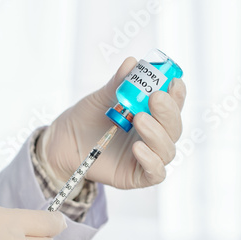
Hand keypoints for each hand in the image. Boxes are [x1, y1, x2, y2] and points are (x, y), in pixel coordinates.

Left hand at [38, 57, 186, 188]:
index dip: (177, 94)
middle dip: (168, 112)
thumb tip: (131, 63)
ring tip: (138, 119)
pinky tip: (137, 147)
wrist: (63, 142)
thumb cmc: (85, 119)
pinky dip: (151, 160)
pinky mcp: (138, 176)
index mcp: (151, 115)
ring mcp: (148, 157)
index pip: (173, 105)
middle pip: (174, 127)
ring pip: (167, 149)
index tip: (173, 81)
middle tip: (155, 98)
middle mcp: (154, 136)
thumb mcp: (100, 99)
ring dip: (157, 134)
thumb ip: (117, 84)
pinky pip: (155, 172)